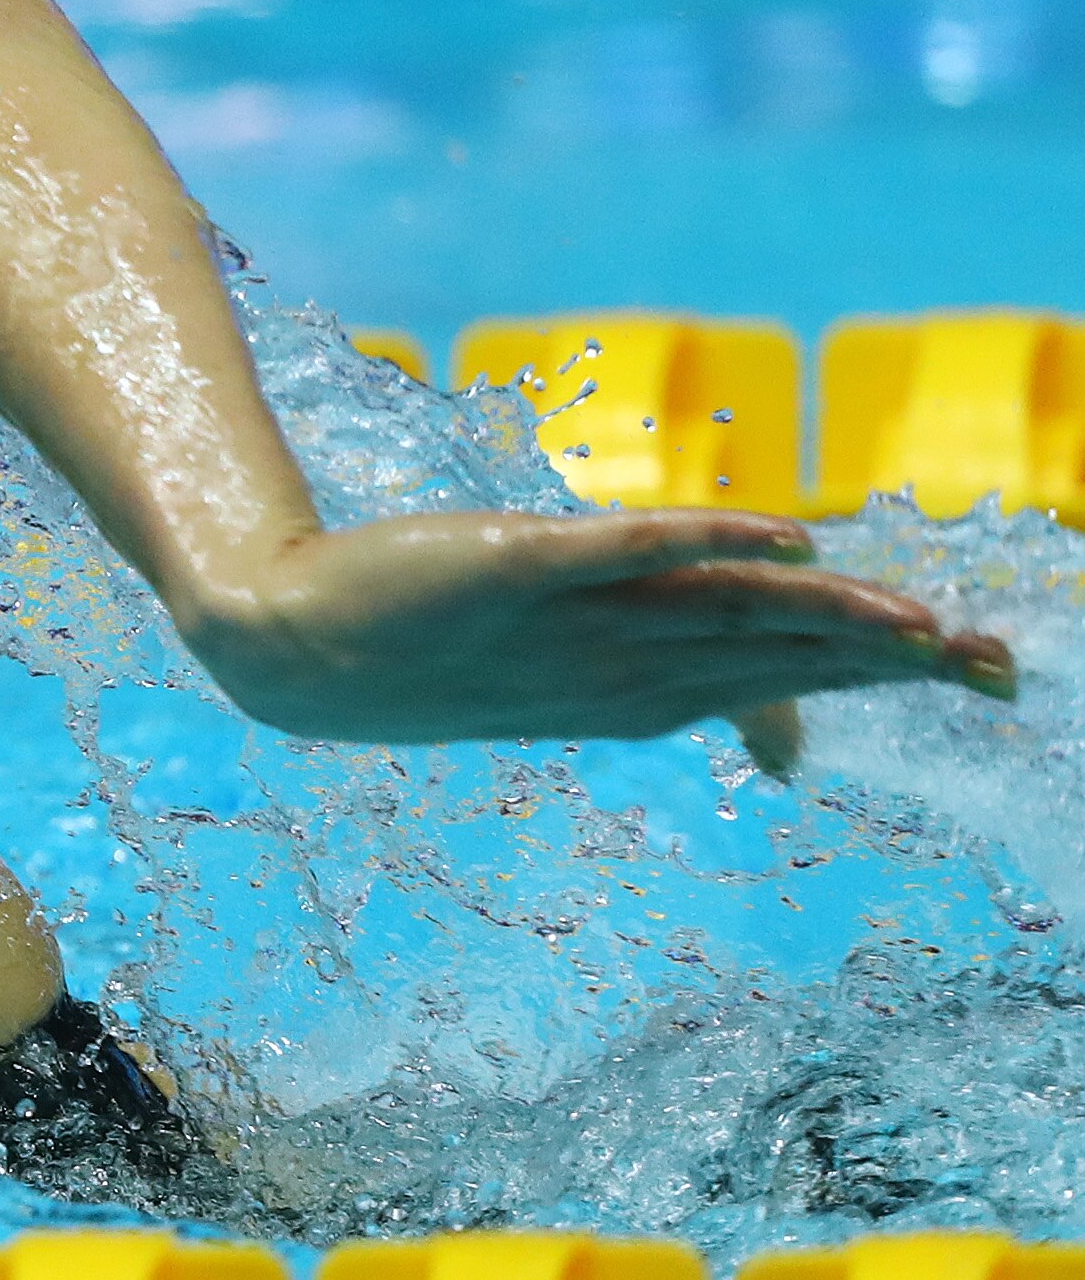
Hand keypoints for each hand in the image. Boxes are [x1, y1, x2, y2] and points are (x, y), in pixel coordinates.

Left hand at [172, 508, 1017, 771]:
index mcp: (636, 692)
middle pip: (771, 654)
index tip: (987, 674)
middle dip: (883, 656)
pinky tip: (778, 539)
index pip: (786, 679)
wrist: (287, 648)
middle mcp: (612, 666)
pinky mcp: (509, 568)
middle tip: (992, 659)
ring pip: (715, 616)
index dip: (888, 676)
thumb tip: (795, 740)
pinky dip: (694, 542)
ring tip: (915, 620)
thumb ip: (693, 683)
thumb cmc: (437, 653)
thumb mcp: (575, 678)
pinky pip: (611, 553)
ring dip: (819, 616)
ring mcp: (563, 623)